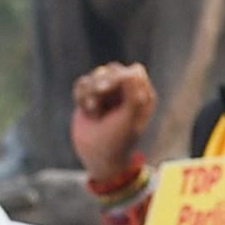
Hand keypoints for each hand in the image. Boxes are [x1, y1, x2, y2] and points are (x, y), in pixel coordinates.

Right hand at [69, 62, 158, 187]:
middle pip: (112, 70)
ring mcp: (109, 92)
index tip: (105, 88)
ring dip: (90, 91)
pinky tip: (86, 110)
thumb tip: (136, 69)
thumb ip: (134, 95)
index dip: (118, 76)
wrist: (97, 155)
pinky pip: (82, 83)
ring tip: (93, 110)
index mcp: (143, 95)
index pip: (133, 72)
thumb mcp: (129, 119)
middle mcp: (127, 91)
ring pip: (96, 75)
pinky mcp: (91, 95)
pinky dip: (81, 95)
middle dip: (101, 82)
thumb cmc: (118, 140)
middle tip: (97, 93)